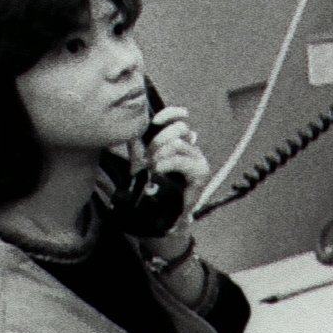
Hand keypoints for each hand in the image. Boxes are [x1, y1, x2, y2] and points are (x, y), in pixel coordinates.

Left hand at [113, 106, 208, 248]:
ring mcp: (197, 160)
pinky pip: (183, 160)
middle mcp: (191, 149)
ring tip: (151, 166)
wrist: (163, 218)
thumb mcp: (141, 165)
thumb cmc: (153, 191)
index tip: (156, 120)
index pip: (180, 119)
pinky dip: (168, 163)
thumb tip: (131, 131)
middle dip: (160, 138)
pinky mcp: (200, 173)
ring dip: (161, 153)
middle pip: (181, 129)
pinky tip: (158, 169)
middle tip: (147, 155)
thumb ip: (139, 148)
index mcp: (178, 144)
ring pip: (181, 144)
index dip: (171, 114)